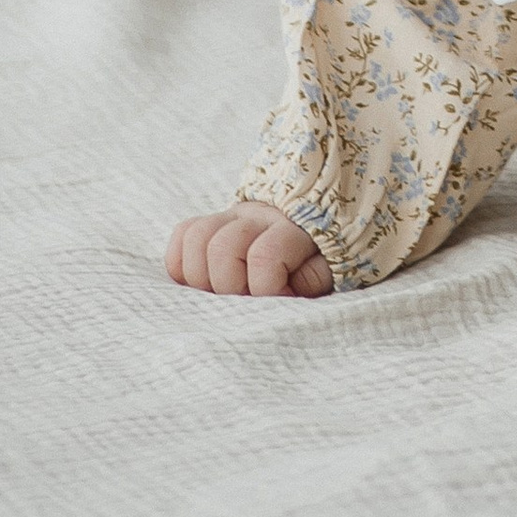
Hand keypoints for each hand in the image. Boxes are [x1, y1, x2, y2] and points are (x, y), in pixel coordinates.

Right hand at [165, 203, 333, 298]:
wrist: (321, 222)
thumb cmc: (324, 257)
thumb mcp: (333, 268)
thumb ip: (313, 278)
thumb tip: (285, 289)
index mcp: (295, 227)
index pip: (264, 256)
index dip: (265, 289)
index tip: (281, 300)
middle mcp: (260, 216)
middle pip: (221, 247)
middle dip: (229, 286)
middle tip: (247, 299)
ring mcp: (234, 216)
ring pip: (196, 237)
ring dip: (202, 275)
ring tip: (225, 293)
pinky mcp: (216, 222)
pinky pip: (183, 234)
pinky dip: (185, 263)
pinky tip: (205, 282)